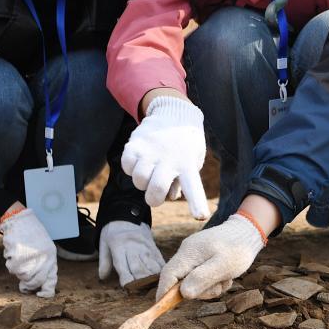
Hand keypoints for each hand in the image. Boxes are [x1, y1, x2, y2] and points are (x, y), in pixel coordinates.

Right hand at [0, 208, 58, 297]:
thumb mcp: (46, 250)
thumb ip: (45, 265)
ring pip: (21, 275)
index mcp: (51, 257)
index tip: (41, 295)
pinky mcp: (17, 256)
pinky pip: (12, 267)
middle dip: (28, 285)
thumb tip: (42, 282)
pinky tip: (15, 252)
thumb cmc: (34, 236)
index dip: (46, 291)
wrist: (21, 222)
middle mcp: (42, 259)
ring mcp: (29, 258)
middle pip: (34, 282)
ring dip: (19, 270)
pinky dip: (11, 262)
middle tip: (24, 284)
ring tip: (21, 256)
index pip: (51, 280)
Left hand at [98, 221, 165, 286]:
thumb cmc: (113, 233)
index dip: (126, 278)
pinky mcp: (153, 247)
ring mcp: (145, 247)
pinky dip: (160, 269)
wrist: (127, 217)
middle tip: (142, 292)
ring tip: (153, 288)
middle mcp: (133, 247)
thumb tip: (102, 277)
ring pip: (150, 264)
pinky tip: (162, 277)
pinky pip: (158, 259)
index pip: (123, 265)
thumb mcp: (103, 244)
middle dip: (141, 281)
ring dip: (152, 277)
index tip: (128, 288)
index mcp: (118, 246)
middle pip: (138, 267)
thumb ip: (104, 261)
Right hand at [121, 96, 209, 217]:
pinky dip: (131, 169)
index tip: (200, 216)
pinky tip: (140, 161)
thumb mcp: (191, 162)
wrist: (174, 113)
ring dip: (142, 183)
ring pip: (139, 181)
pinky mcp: (135, 145)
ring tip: (150, 172)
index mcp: (188, 164)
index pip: (194, 187)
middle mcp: (170, 158)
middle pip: (156, 190)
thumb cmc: (185, 145)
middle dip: (154, 199)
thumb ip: (183, 181)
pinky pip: (127, 167)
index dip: (197, 203)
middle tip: (155, 195)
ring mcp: (151, 151)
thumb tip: (170, 196)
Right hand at [156, 215, 264, 299]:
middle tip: (219, 285)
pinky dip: (214, 280)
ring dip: (210, 286)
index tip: (161, 307)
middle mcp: (188, 253)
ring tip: (226, 277)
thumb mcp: (223, 265)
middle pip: (181, 281)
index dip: (163, 292)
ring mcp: (195, 255)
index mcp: (189, 253)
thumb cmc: (238, 247)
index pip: (168, 274)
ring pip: (194, 281)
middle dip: (199, 290)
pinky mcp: (203, 258)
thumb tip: (184, 294)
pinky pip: (203, 276)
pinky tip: (226, 275)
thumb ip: (202, 278)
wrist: (249, 231)